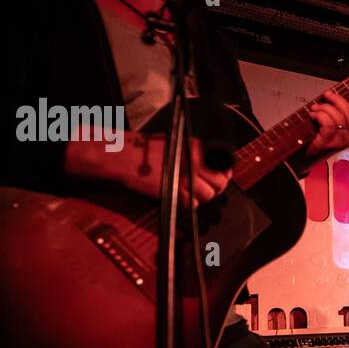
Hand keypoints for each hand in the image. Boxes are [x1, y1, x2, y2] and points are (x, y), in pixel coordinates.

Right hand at [64, 130, 231, 207]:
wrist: (125, 157)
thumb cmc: (145, 151)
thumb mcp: (174, 143)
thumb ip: (193, 155)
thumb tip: (210, 167)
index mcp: (196, 148)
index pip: (221, 166)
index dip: (223, 176)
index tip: (221, 180)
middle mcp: (194, 162)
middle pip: (218, 183)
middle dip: (214, 189)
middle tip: (205, 190)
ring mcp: (185, 177)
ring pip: (207, 195)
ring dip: (201, 197)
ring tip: (189, 193)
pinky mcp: (175, 191)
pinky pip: (192, 203)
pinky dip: (189, 204)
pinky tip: (181, 197)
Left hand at [296, 90, 348, 165]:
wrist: (301, 160)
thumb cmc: (313, 143)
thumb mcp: (328, 129)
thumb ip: (333, 116)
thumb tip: (329, 97)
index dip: (340, 100)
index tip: (329, 94)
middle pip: (346, 112)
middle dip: (332, 102)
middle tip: (319, 102)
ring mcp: (340, 142)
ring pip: (337, 117)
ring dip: (323, 109)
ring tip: (313, 111)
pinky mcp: (329, 143)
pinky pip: (328, 123)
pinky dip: (319, 116)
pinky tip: (312, 117)